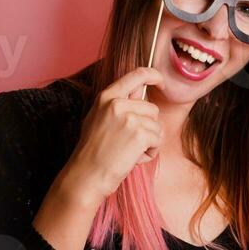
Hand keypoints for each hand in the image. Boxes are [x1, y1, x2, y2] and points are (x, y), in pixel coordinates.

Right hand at [65, 66, 164, 206]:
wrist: (87, 174)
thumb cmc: (93, 151)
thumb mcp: (98, 118)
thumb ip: (117, 105)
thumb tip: (139, 93)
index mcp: (107, 97)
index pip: (136, 75)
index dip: (153, 75)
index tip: (160, 80)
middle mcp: (118, 103)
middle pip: (152, 109)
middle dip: (148, 126)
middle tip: (129, 142)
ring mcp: (129, 118)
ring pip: (157, 126)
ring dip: (149, 142)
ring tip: (129, 151)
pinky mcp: (140, 134)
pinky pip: (158, 140)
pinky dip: (150, 152)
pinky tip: (134, 158)